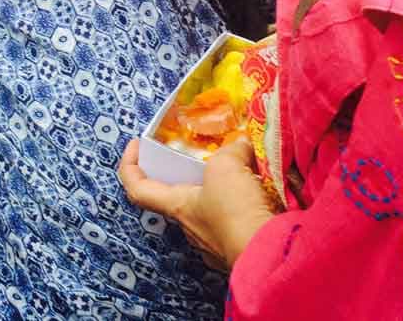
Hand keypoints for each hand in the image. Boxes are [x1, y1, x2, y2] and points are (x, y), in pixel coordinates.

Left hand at [118, 138, 276, 268]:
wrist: (271, 256)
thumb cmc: (235, 212)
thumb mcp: (226, 166)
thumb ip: (230, 150)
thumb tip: (241, 146)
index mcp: (178, 206)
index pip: (138, 189)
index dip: (130, 165)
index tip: (136, 145)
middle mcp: (191, 228)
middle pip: (179, 196)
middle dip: (189, 173)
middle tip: (202, 153)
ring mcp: (214, 244)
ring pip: (211, 208)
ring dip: (222, 189)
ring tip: (242, 168)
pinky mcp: (240, 249)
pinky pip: (237, 220)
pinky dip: (244, 204)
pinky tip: (260, 191)